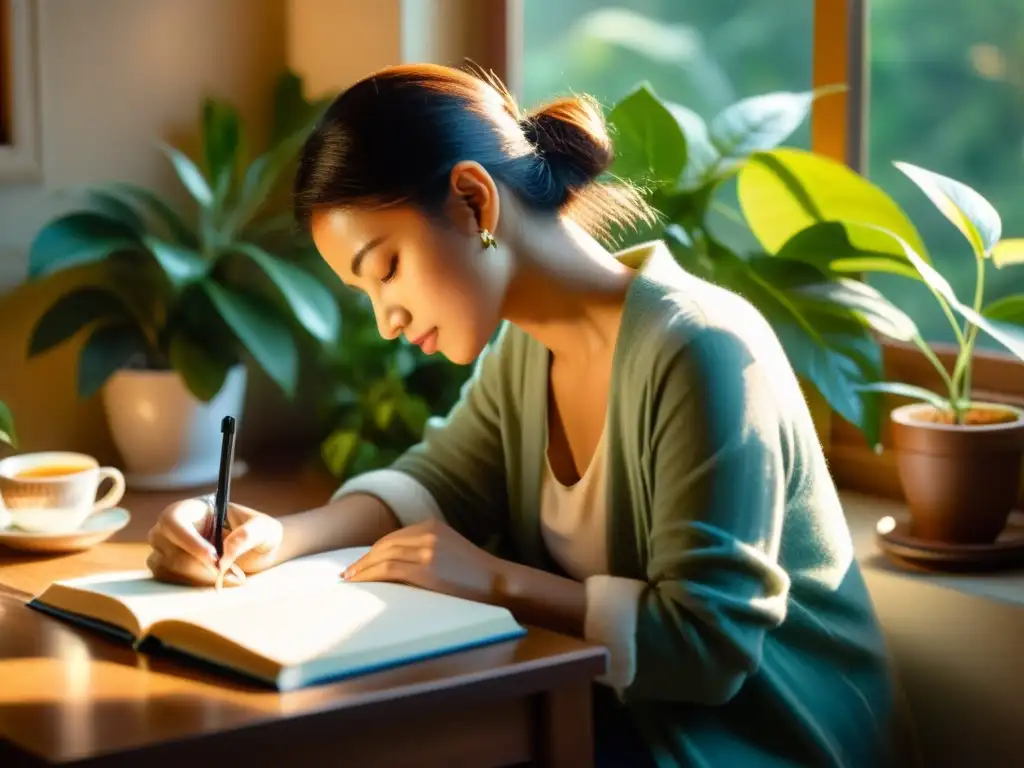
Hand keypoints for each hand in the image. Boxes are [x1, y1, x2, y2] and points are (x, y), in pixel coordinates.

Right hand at [146, 497, 283, 587]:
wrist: (259, 554)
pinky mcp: (168, 568)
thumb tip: (227, 547)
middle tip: (229, 572)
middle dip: (198, 565)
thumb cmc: (260, 534)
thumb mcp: (263, 528)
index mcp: (193, 508)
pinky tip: (217, 581)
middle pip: (167, 547)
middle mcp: (173, 526)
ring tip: (230, 575)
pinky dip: (194, 585)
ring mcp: (166, 548)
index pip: (174, 521)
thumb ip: (249, 534)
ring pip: (167, 567)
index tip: (214, 559)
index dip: (190, 542)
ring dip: (199, 577)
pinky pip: (169, 580)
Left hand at [343, 518, 502, 603]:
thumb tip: (390, 565)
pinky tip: (361, 583)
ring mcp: (427, 550)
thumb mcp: (448, 551)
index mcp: (432, 525)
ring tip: (350, 580)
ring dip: (363, 568)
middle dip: (363, 560)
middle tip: (347, 574)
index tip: (359, 564)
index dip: (372, 552)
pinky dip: (370, 575)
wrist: (500, 583)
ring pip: (383, 556)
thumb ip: (424, 550)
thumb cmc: (475, 576)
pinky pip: (389, 570)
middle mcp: (427, 532)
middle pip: (384, 545)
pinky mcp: (426, 569)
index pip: (392, 538)